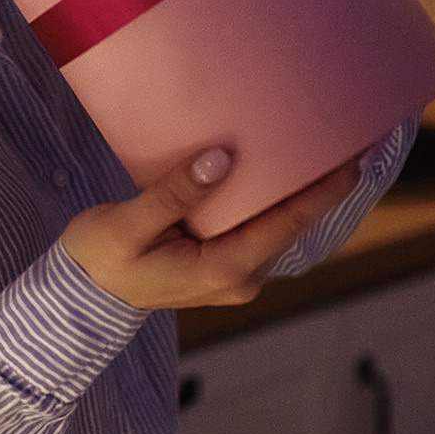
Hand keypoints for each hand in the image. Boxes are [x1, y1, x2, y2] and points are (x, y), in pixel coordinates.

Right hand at [59, 146, 363, 309]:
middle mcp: (240, 278)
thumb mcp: (129, 223)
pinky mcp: (223, 265)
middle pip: (290, 226)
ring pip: (276, 228)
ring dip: (295, 192)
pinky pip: (257, 229)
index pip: (287, 224)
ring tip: (318, 147)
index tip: (353, 157)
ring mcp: (234, 275)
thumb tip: (221, 159)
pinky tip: (277, 171)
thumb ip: (175, 194)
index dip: (323, 191)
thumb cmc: (99, 259)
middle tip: (343, 138)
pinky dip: (270, 201)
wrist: (81, 295)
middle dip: (318, 187)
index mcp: (223, 270)